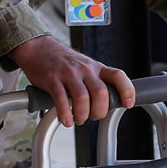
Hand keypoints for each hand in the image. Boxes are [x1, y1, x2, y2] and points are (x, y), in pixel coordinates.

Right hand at [8, 35, 133, 126]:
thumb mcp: (86, 66)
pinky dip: (65, 114)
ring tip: (78, 118)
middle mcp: (85, 69)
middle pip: (101, 93)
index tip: (128, 103)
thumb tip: (109, 102)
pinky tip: (66, 119)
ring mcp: (68, 74)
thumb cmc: (63, 62)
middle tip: (93, 116)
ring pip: (83, 98)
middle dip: (99, 111)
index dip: (127, 90)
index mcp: (96, 67)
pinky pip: (61, 100)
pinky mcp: (52, 80)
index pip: (118, 76)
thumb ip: (97, 81)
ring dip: (82, 115)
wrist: (38, 48)